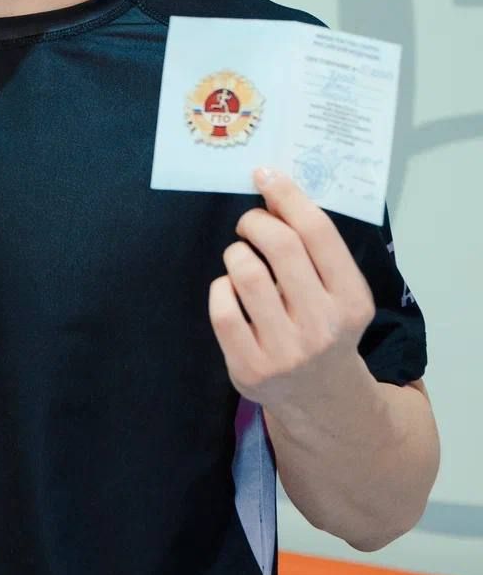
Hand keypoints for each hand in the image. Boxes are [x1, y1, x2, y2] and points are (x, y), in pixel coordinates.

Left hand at [208, 168, 375, 412]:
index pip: (318, 233)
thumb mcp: (338, 291)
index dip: (287, 195)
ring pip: (245, 272)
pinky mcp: (250, 368)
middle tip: (249, 223)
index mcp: (352, 300)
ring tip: (242, 258)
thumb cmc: (325, 326)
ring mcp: (285, 350)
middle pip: (280, 245)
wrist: (322, 399)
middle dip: (255, 221)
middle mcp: (323, 325)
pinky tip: (232, 291)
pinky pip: (222, 307)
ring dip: (237, 253)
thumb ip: (316, 248)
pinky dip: (221, 287)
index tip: (265, 176)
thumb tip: (274, 191)